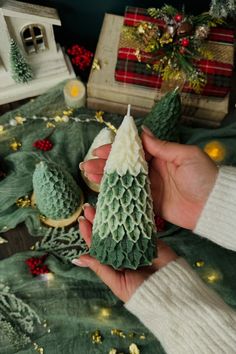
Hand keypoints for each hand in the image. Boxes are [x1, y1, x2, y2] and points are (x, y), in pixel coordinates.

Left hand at [73, 204, 177, 301]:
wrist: (170, 291)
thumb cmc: (142, 292)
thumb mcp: (117, 283)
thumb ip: (100, 268)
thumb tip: (78, 258)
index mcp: (113, 262)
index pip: (98, 245)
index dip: (89, 233)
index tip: (82, 220)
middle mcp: (123, 250)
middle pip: (108, 232)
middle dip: (98, 220)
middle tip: (89, 207)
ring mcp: (136, 242)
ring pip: (121, 226)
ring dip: (112, 215)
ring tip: (103, 204)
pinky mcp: (150, 237)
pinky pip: (139, 224)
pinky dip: (132, 216)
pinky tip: (123, 206)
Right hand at [80, 129, 217, 229]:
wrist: (213, 206)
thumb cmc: (203, 176)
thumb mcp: (185, 155)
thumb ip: (161, 146)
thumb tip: (142, 130)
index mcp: (161, 156)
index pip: (134, 151)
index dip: (116, 150)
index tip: (100, 150)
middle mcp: (153, 171)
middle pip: (125, 167)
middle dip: (106, 165)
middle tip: (87, 165)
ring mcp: (150, 188)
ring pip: (124, 182)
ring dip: (107, 179)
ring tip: (89, 175)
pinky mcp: (151, 204)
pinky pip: (131, 198)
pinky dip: (117, 195)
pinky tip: (103, 193)